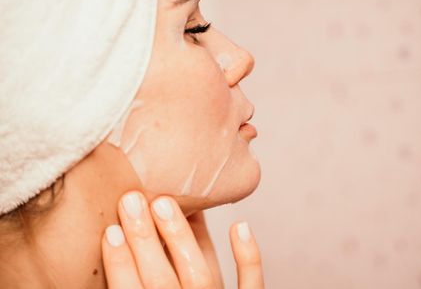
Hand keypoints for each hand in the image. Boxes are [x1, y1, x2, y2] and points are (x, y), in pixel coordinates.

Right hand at [101, 191, 264, 287]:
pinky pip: (250, 285)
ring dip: (181, 237)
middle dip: (144, 240)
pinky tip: (239, 225)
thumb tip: (118, 260)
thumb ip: (132, 288)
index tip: (110, 231)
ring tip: (164, 202)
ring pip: (201, 276)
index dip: (120, 265)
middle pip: (162, 281)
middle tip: (131, 201)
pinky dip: (248, 258)